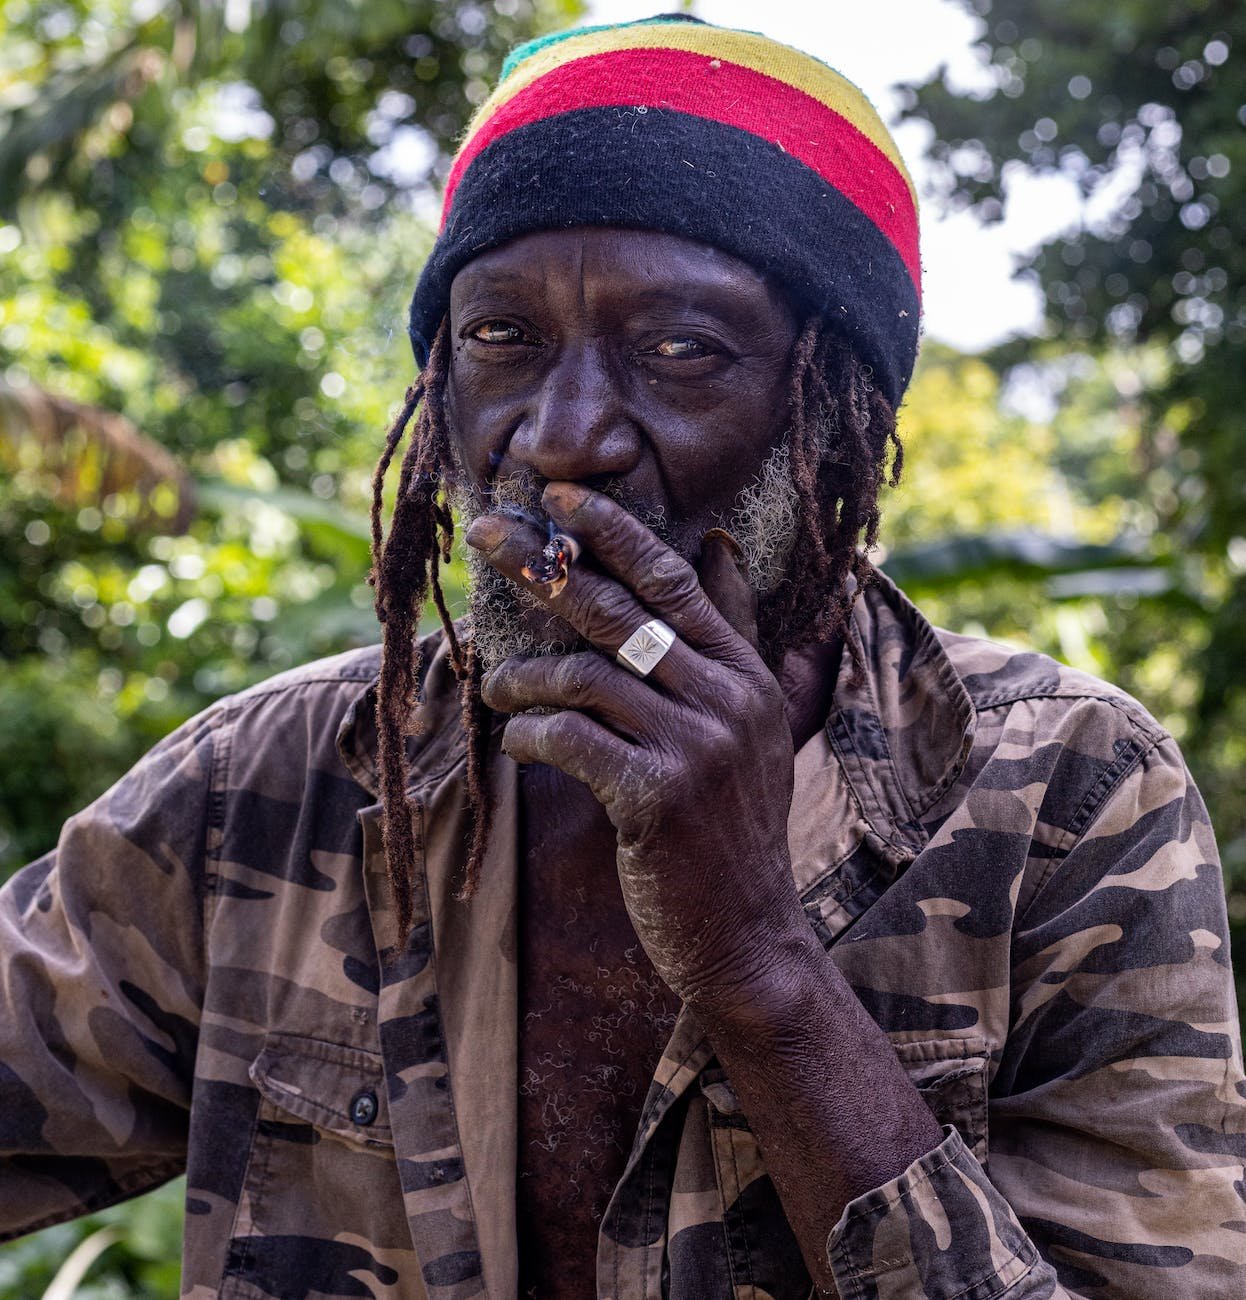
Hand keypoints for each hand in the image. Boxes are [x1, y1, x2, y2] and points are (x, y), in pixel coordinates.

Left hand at [465, 480, 810, 1010]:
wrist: (748, 934)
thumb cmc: (731, 825)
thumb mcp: (753, 723)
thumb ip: (736, 634)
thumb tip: (719, 544)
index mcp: (747, 674)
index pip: (674, 581)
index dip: (613, 533)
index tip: (557, 496)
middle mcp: (727, 699)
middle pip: (618, 610)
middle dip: (542, 565)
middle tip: (485, 532)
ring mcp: (695, 747)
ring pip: (582, 676)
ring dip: (522, 676)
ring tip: (495, 686)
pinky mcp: (656, 797)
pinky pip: (569, 741)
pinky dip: (529, 735)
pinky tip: (517, 741)